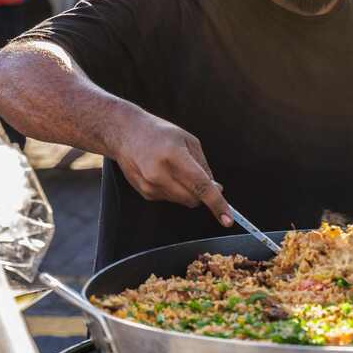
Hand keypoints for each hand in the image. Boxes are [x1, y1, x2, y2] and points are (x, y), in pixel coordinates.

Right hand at [111, 109, 232, 225]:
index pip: (200, 186)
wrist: (125, 134)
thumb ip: (204, 166)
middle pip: (193, 199)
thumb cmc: (159, 133)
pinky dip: (175, 190)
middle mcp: (159, 173)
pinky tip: (165, 174)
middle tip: (204, 180)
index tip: (227, 219)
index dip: (217, 204)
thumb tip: (215, 188)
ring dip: (188, 191)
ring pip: (183, 201)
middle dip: (203, 194)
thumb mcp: (188, 140)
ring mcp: (150, 185)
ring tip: (177, 169)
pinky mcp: (145, 193)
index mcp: (174, 156)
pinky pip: (170, 199)